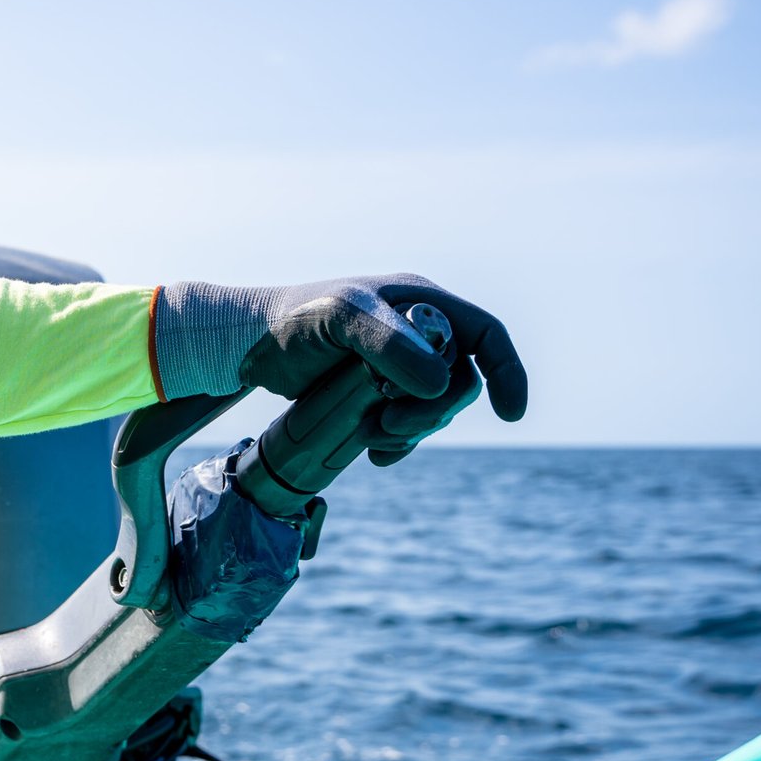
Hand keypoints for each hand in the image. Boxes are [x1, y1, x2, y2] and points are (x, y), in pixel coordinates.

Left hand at [152, 274, 525, 463]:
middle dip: (434, 411)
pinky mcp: (375, 392)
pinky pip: (406, 425)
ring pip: (433, 409)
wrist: (249, 345)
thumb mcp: (342, 318)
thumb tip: (440, 383)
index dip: (507, 374)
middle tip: (388, 423)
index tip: (511, 414)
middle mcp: (418, 333)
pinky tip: (373, 455)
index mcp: (421, 304)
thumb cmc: (294, 320)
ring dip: (410, 430)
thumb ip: (390, 344)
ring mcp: (397, 365)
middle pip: (461, 382)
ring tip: (369, 434)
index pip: (486, 335)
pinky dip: (397, 443)